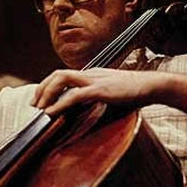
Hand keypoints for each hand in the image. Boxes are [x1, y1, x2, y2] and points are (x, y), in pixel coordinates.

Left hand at [31, 67, 159, 115]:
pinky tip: (51, 113)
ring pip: (62, 79)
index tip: (41, 100)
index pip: (63, 75)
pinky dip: (60, 104)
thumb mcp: (113, 91)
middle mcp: (90, 73)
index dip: (49, 86)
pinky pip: (74, 95)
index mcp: (92, 74)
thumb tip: (88, 106)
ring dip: (47, 93)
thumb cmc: (136, 91)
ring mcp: (94, 80)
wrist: (152, 85)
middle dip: (43, 88)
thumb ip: (100, 95)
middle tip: (34, 105)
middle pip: (58, 74)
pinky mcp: (100, 90)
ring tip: (40, 108)